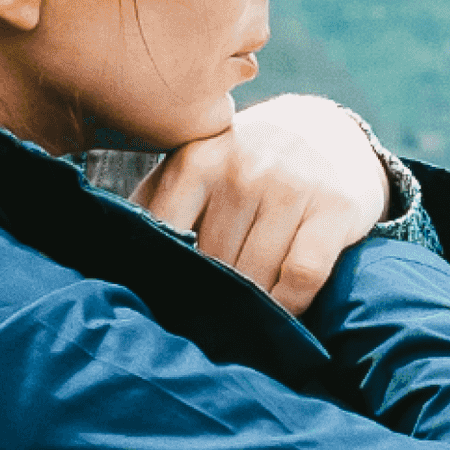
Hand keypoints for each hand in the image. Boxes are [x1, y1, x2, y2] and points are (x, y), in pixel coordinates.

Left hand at [142, 95, 387, 315]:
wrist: (328, 131)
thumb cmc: (247, 163)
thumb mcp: (199, 165)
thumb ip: (159, 202)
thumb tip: (114, 257)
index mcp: (196, 160)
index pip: (167, 236)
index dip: (168, 276)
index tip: (171, 300)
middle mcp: (243, 168)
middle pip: (214, 264)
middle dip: (213, 296)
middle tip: (214, 317)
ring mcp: (291, 186)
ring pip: (256, 274)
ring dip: (252, 307)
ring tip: (247, 319)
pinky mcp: (335, 207)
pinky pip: (302, 276)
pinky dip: (290, 304)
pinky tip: (283, 310)